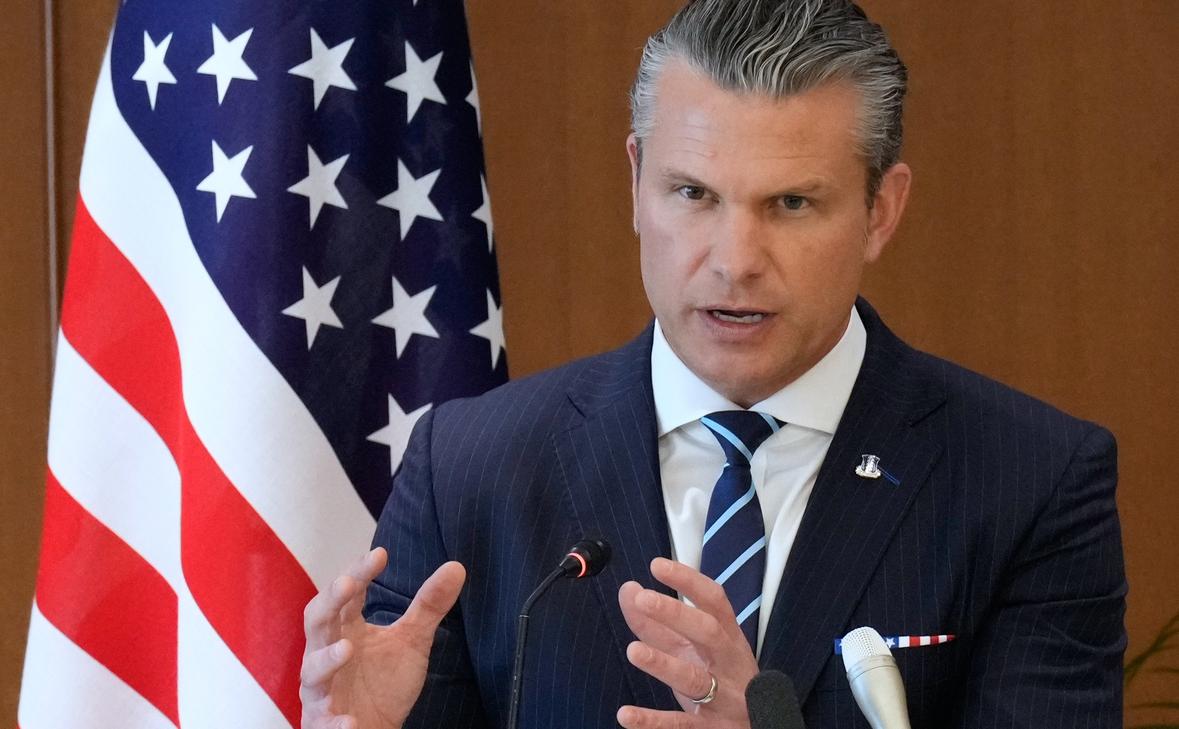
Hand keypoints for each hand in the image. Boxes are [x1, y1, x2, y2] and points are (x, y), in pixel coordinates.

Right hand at [300, 548, 465, 728]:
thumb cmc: (384, 682)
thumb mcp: (411, 640)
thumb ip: (428, 606)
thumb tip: (457, 567)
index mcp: (346, 629)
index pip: (348, 595)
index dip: (359, 573)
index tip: (380, 554)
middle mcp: (327, 654)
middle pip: (317, 622)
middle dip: (330, 601)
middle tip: (348, 583)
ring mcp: (322, 690)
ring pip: (313, 671)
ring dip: (327, 659)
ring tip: (347, 649)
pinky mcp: (324, 723)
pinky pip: (325, 722)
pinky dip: (335, 723)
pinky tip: (350, 722)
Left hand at [616, 557, 758, 728]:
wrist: (758, 728)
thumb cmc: (719, 679)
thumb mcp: (692, 648)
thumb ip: (658, 622)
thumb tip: (628, 589)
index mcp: (727, 637)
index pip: (713, 601)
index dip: (687, 580)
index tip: (657, 565)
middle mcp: (727, 663)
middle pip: (707, 632)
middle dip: (677, 613)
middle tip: (644, 599)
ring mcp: (722, 697)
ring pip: (694, 679)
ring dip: (663, 664)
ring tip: (633, 651)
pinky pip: (680, 725)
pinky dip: (653, 721)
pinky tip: (625, 714)